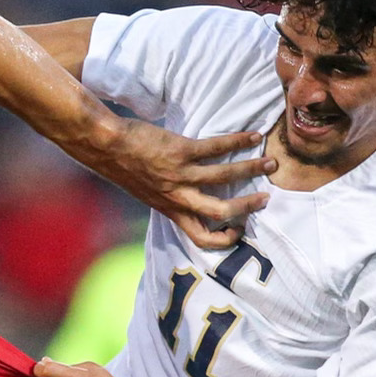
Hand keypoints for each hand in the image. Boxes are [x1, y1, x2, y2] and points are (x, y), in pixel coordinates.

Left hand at [88, 120, 271, 248]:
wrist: (106, 146)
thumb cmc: (125, 168)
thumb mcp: (146, 192)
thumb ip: (168, 198)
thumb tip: (185, 200)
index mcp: (170, 210)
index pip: (199, 237)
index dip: (222, 240)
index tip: (237, 231)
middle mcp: (177, 197)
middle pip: (219, 212)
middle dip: (246, 207)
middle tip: (265, 199)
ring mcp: (180, 175)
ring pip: (224, 178)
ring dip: (250, 170)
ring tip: (269, 164)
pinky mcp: (180, 151)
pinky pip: (216, 148)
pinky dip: (237, 142)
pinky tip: (252, 136)